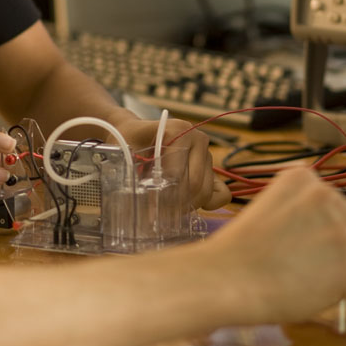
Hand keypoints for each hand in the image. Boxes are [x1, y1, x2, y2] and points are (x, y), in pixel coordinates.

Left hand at [108, 113, 229, 210]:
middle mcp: (198, 139)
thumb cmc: (128, 141)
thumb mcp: (124, 153)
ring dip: (186, 206)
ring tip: (166, 208)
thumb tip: (142, 205)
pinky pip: (221, 194)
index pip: (176, 174)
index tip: (148, 209)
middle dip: (175, 204)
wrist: (135, 133)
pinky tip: (185, 203)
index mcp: (179, 130)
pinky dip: (205, 204)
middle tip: (157, 214)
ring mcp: (207, 154)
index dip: (162, 195)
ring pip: (205, 192)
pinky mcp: (212, 169)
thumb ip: (133, 174)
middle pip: (194, 185)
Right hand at [205, 167, 345, 324]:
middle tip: (322, 268)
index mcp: (300, 177)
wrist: (229, 277)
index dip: (330, 228)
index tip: (315, 245)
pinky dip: (341, 290)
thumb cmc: (240, 254)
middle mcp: (324, 193)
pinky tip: (311, 291)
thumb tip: (328, 232)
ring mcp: (339, 224)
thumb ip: (301, 212)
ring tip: (312, 283)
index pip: (337, 203)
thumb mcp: (268, 210)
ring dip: (345, 271)